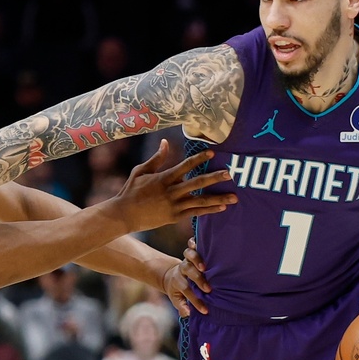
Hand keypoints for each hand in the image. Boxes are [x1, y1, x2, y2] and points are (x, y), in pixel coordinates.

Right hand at [108, 139, 235, 232]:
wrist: (123, 215)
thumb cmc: (130, 191)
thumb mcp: (141, 171)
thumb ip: (156, 158)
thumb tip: (165, 142)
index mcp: (163, 178)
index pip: (185, 166)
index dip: (199, 158)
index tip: (212, 152)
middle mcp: (171, 192)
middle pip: (197, 183)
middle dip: (214, 178)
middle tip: (230, 174)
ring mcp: (174, 206)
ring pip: (200, 201)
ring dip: (218, 198)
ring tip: (234, 197)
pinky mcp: (174, 217)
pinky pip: (195, 213)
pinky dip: (209, 211)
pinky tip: (222, 208)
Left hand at [164, 237, 209, 316]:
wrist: (171, 276)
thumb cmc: (178, 290)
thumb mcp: (177, 300)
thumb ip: (182, 306)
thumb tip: (188, 313)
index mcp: (178, 281)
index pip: (186, 290)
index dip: (195, 301)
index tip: (205, 310)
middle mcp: (182, 269)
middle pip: (188, 271)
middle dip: (197, 280)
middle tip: (208, 289)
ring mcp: (187, 259)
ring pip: (189, 255)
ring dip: (196, 259)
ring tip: (204, 267)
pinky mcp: (192, 251)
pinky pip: (192, 244)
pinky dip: (195, 242)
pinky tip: (202, 242)